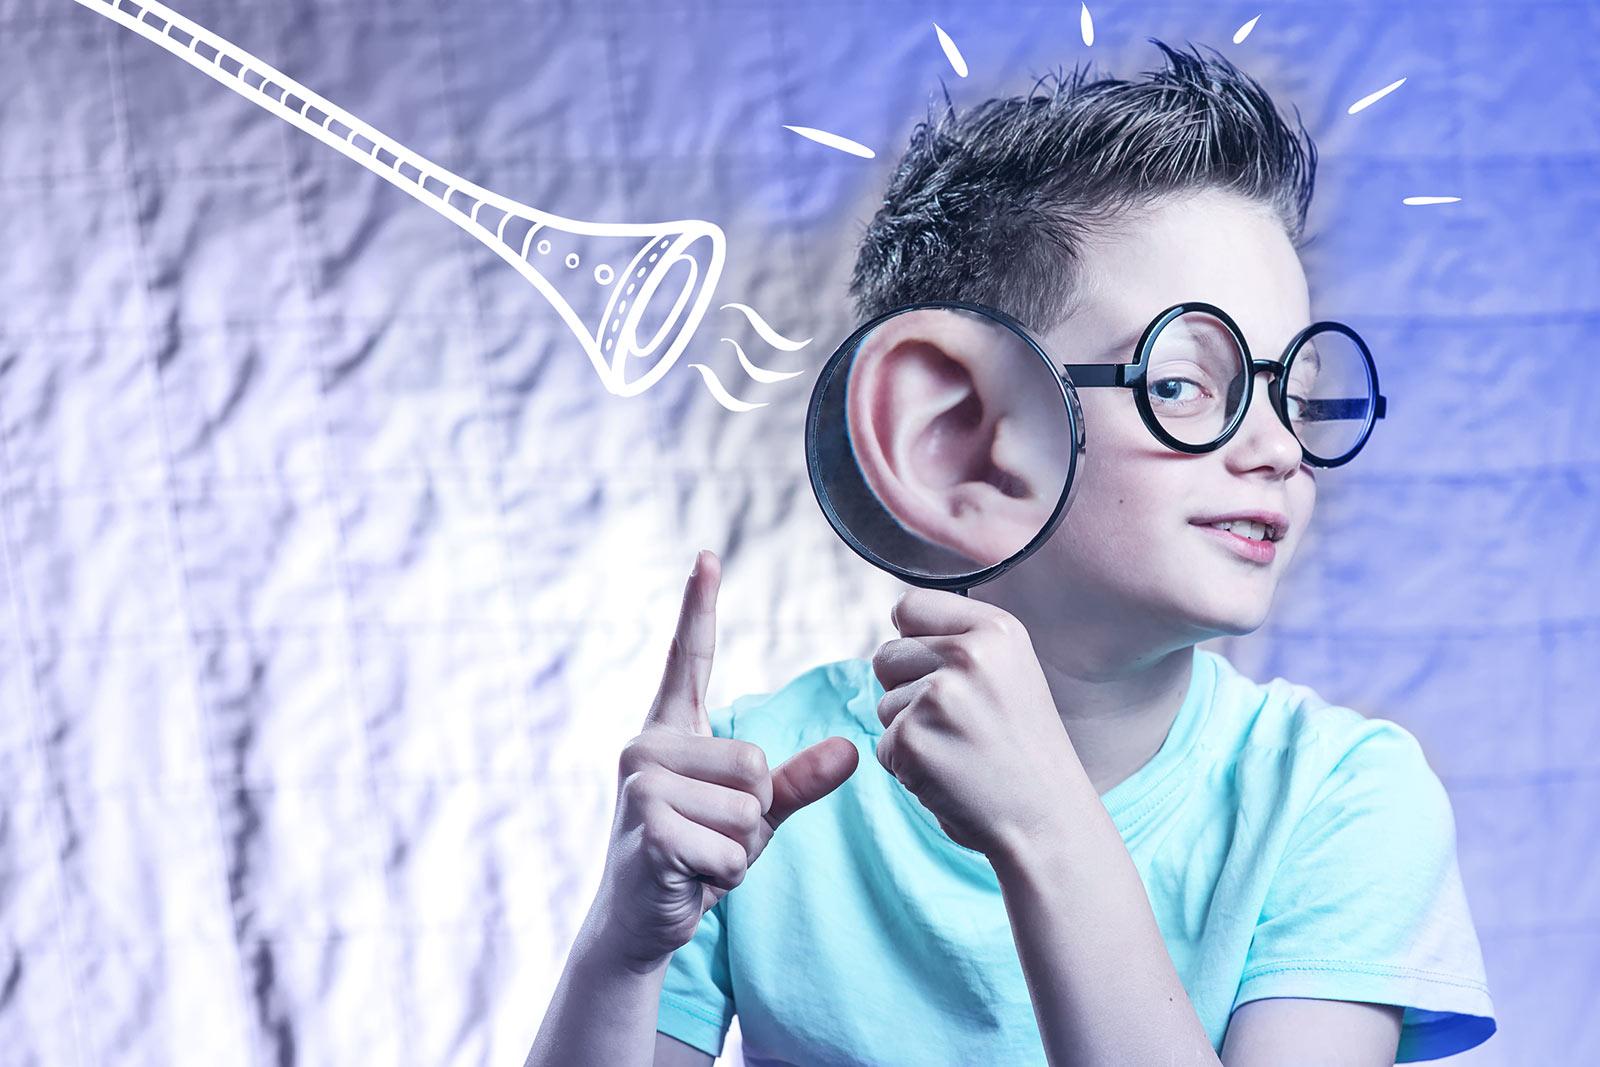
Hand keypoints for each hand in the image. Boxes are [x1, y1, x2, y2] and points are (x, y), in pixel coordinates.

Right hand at [590, 549, 859, 972]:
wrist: (640, 922)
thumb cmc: (696, 856)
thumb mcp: (755, 815)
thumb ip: (798, 780)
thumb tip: (852, 749)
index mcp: (671, 732)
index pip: (688, 660)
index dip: (700, 608)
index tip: (707, 556)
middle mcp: (646, 746)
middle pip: (754, 760)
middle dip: (753, 813)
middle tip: (713, 836)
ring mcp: (641, 786)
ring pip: (747, 807)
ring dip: (738, 849)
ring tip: (700, 856)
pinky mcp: (648, 829)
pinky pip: (731, 848)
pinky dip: (726, 875)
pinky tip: (691, 878)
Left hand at [872, 588, 1077, 858]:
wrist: (1048, 821)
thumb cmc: (1023, 748)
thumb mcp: (1010, 671)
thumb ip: (959, 638)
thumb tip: (898, 615)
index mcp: (996, 630)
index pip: (909, 606)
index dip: (914, 642)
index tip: (944, 672)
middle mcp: (968, 655)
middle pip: (886, 655)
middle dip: (906, 689)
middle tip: (958, 722)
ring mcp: (938, 698)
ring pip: (883, 703)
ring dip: (909, 730)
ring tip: (960, 750)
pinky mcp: (912, 741)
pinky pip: (883, 745)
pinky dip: (907, 766)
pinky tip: (949, 775)